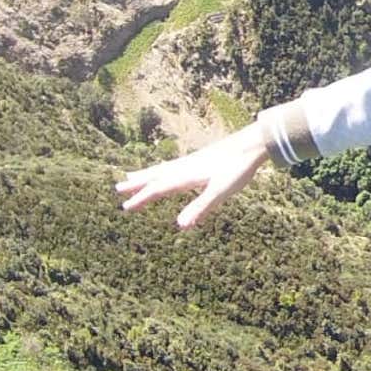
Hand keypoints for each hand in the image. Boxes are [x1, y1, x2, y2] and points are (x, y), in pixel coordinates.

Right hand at [115, 120, 267, 229]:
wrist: (253, 144)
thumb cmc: (237, 168)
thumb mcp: (220, 192)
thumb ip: (200, 208)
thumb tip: (180, 226)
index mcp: (186, 176)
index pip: (159, 189)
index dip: (142, 198)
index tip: (125, 206)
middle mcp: (185, 166)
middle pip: (156, 176)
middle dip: (137, 184)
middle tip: (117, 187)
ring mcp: (192, 161)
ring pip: (163, 169)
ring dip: (146, 174)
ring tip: (132, 175)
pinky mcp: (201, 158)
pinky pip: (173, 165)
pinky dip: (162, 169)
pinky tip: (166, 170)